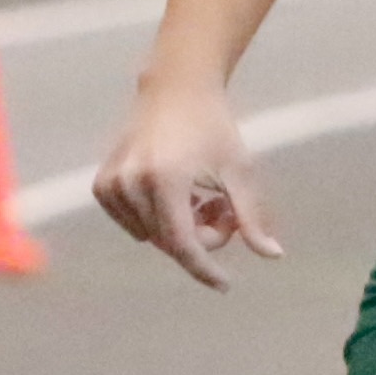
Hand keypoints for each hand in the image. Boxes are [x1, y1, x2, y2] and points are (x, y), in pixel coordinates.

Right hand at [91, 74, 281, 287]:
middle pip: (170, 242)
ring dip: (181, 229)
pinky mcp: (102, 186)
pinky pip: (135, 224)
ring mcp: (112, 185)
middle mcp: (131, 183)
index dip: (205, 268)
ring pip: (153, 237)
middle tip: (224, 209)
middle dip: (202, 237)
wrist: (174, 90)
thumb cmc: (214, 128)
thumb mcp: (240, 170)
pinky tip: (175, 193)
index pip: (183, 243)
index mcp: (165, 179)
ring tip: (200, 197)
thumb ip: (252, 216)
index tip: (225, 285)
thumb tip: (273, 256)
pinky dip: (158, 220)